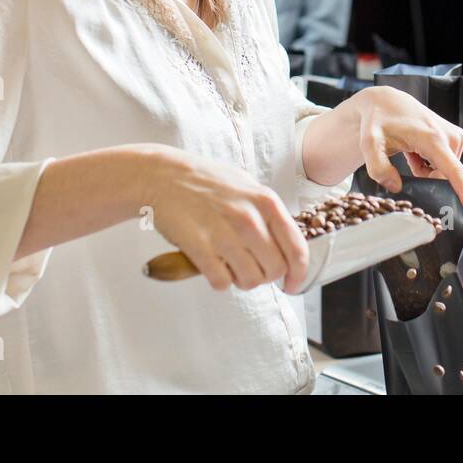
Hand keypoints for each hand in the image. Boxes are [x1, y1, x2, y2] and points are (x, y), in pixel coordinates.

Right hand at [141, 145, 309, 291]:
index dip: (299, 274)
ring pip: (250, 280)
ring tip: (231, 265)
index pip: (297, 249)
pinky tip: (214, 266)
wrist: (164, 177)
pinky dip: (220, 281)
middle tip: (253, 268)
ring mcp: (225, 235)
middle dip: (266, 276)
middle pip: (275, 270)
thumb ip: (268, 214)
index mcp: (267, 203)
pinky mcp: (200, 249)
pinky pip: (222, 283)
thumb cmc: (207, 181)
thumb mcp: (248, 187)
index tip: (293, 285)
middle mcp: (250, 220)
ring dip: (243, 280)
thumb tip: (286, 244)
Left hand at [351, 87, 462, 214]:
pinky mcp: (457, 136)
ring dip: (427, 169)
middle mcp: (449, 136)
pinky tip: (418, 149)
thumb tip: (396, 187)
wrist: (386, 102)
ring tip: (412, 150)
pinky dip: (431, 162)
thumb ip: (378, 168)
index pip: (453, 170)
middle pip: (445, 177)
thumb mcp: (369, 144)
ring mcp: (455, 136)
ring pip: (446, 171)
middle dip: (426, 177)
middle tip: (408, 159)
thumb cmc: (378, 121)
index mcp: (432, 139)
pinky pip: (447, 163)